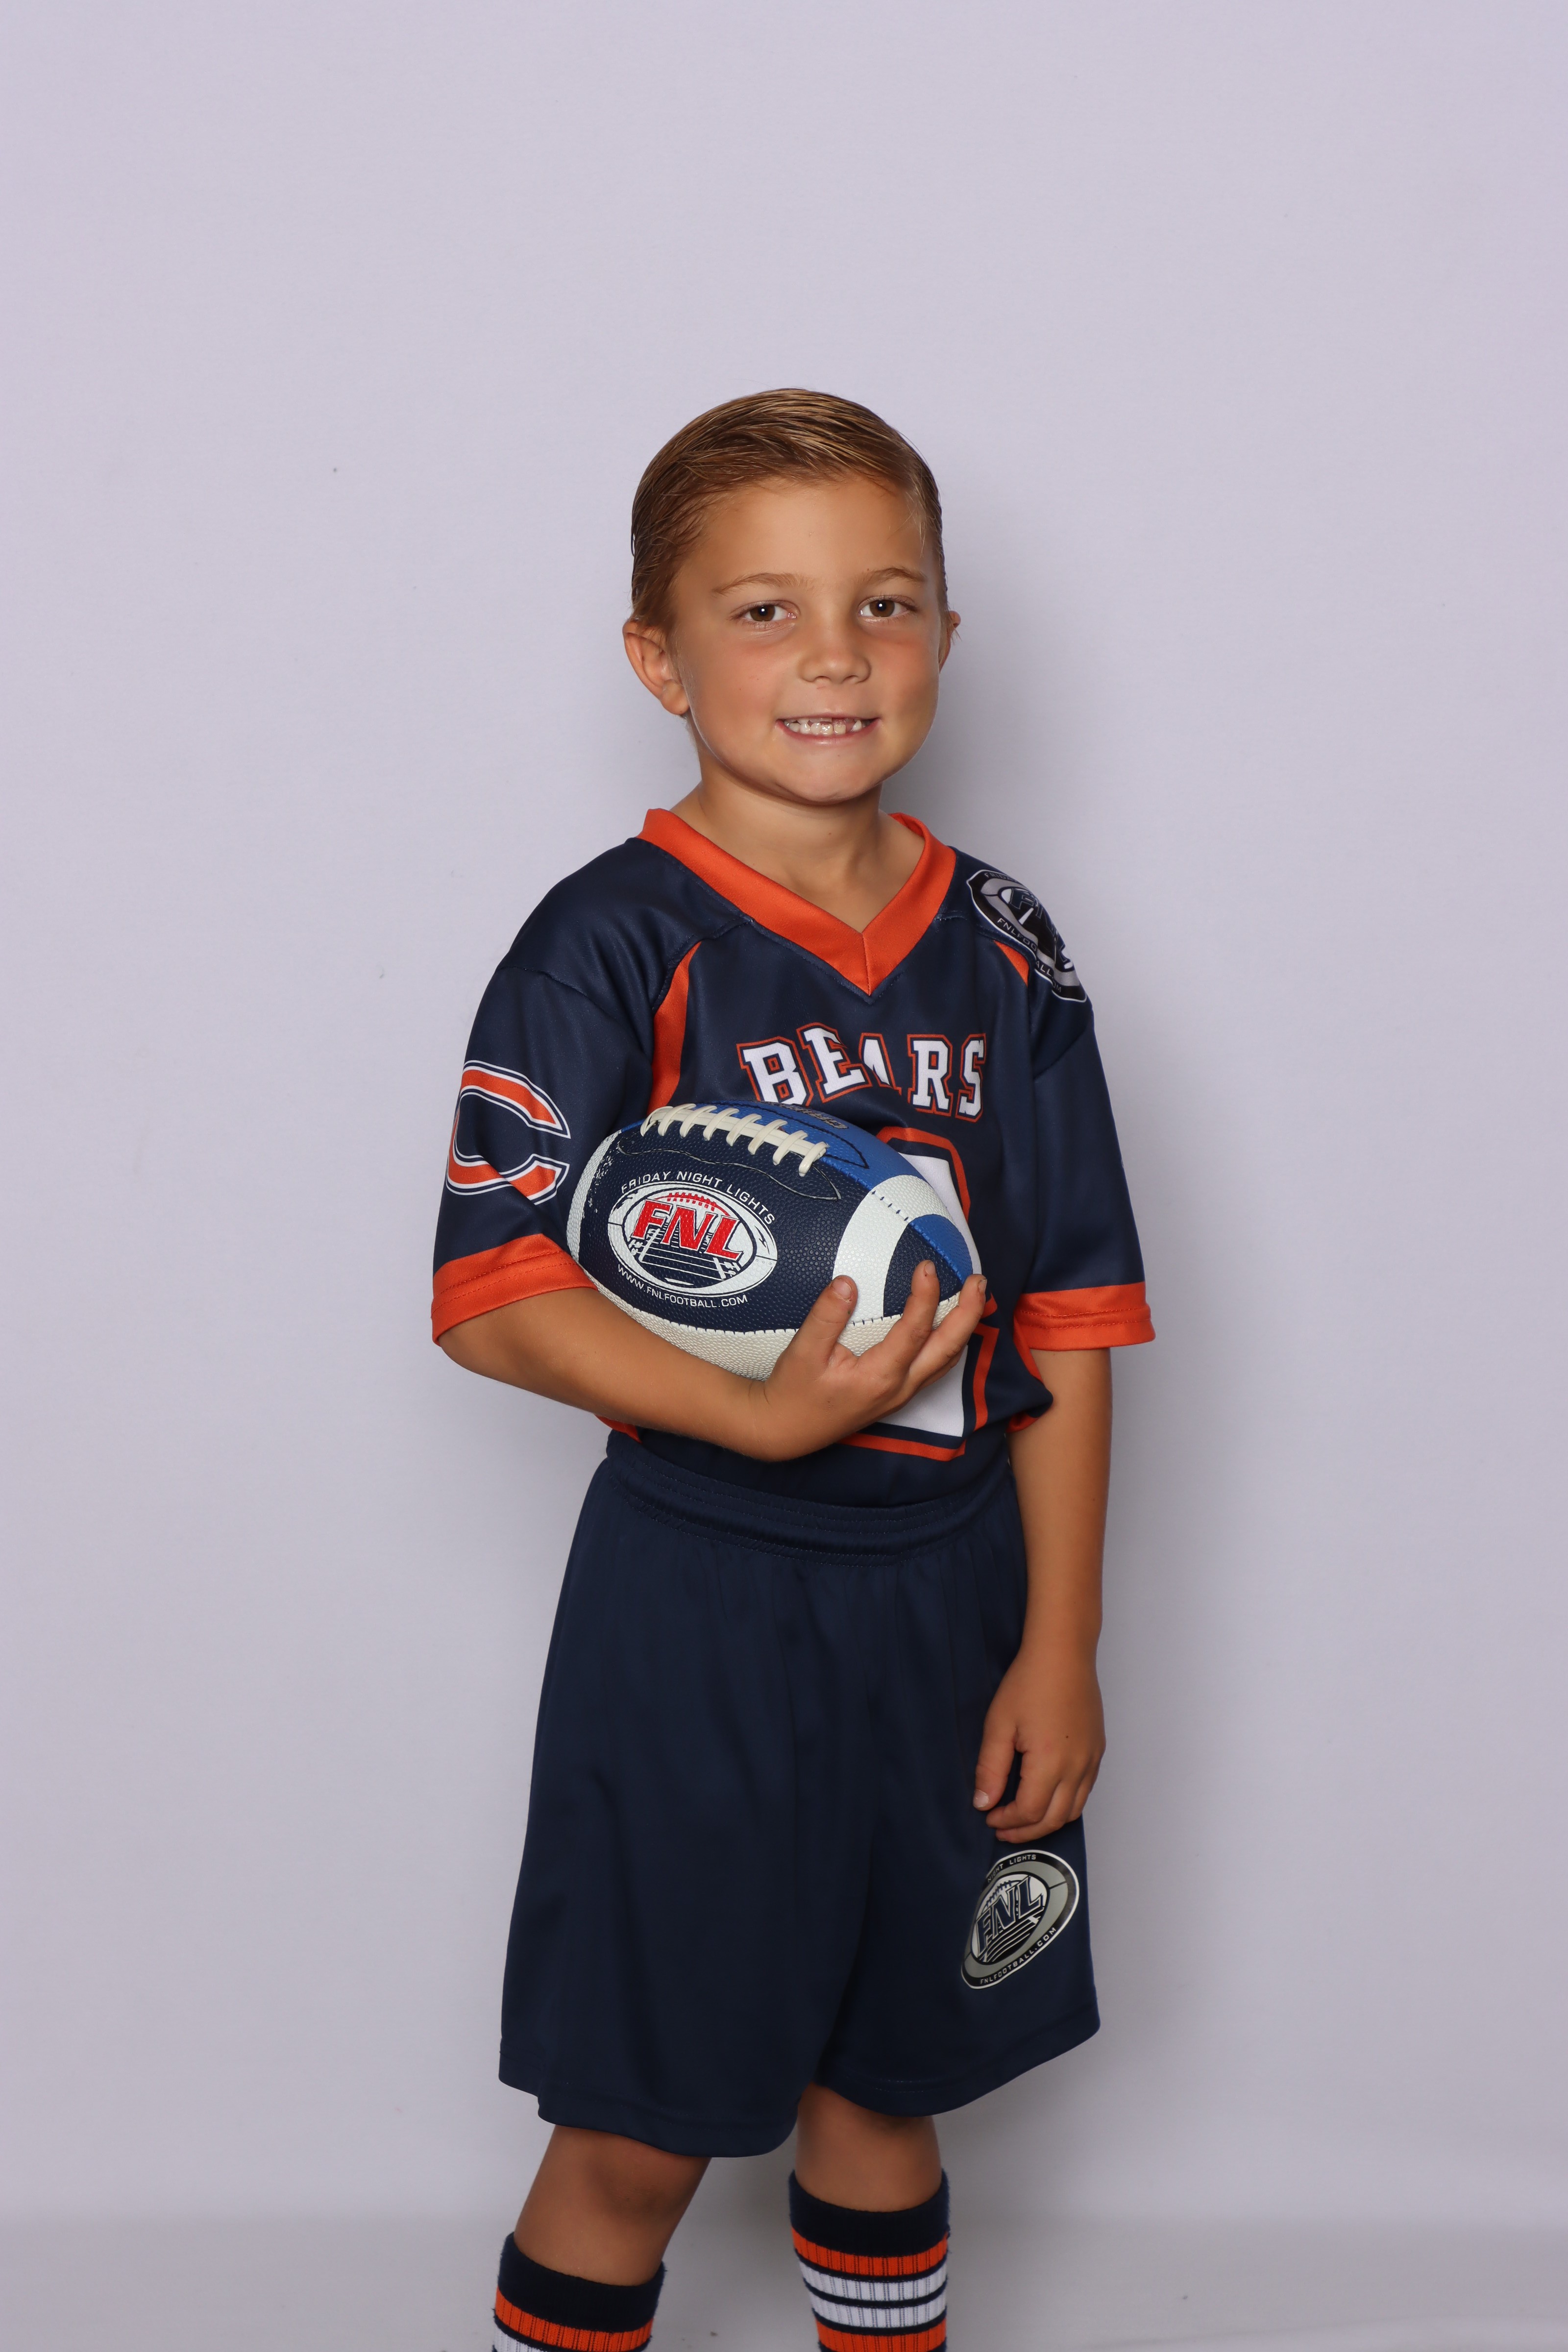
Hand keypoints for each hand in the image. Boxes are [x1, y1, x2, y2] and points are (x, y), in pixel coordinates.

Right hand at [739, 1264, 987, 1461]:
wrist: (786, 1431)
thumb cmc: (792, 1393)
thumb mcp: (801, 1353)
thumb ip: (826, 1317)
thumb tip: (846, 1283)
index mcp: (879, 1377)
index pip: (914, 1331)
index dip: (925, 1296)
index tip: (926, 1266)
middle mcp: (899, 1388)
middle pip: (948, 1349)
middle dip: (969, 1313)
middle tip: (978, 1280)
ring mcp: (901, 1394)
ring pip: (946, 1361)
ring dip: (963, 1328)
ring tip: (972, 1297)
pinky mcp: (896, 1396)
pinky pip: (934, 1368)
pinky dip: (948, 1343)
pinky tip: (947, 1326)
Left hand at [972, 1643, 1104, 1843]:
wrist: (1063, 1653)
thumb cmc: (1029, 1682)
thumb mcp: (999, 1725)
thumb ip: (990, 1769)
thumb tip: (984, 1804)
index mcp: (1050, 1762)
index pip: (1029, 1812)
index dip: (1007, 1821)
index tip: (989, 1817)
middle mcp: (1077, 1767)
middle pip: (1054, 1819)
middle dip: (1026, 1831)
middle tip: (1003, 1828)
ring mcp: (1091, 1759)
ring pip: (1074, 1810)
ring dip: (1047, 1822)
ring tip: (1023, 1819)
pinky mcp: (1098, 1750)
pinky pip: (1085, 1791)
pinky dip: (1066, 1804)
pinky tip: (1047, 1796)